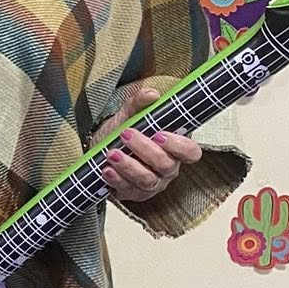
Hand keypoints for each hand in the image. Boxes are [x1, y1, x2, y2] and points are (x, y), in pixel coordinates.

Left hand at [100, 81, 201, 203]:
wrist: (97, 148)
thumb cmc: (121, 132)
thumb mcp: (128, 115)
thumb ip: (139, 104)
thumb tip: (151, 94)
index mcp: (174, 148)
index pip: (191, 152)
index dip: (179, 146)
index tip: (159, 134)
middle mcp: (167, 169)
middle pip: (166, 165)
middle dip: (145, 150)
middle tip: (126, 134)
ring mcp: (152, 183)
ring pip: (147, 180)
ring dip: (129, 166)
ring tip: (112, 153)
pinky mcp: (134, 194)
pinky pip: (129, 190)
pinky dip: (117, 180)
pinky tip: (107, 169)